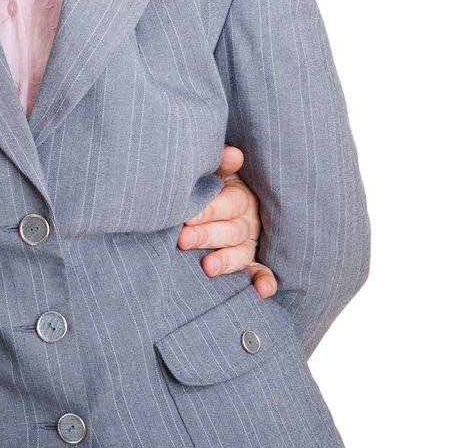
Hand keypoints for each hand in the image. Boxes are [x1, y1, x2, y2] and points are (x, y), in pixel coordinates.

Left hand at [178, 145, 277, 297]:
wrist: (232, 196)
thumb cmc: (215, 184)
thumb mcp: (219, 171)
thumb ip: (223, 163)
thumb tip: (234, 154)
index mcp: (241, 197)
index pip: (228, 203)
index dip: (209, 210)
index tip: (186, 216)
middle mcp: (249, 221)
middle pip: (231, 230)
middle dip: (206, 235)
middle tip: (182, 239)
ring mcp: (251, 243)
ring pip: (242, 253)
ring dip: (227, 260)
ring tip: (208, 268)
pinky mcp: (252, 262)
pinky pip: (261, 272)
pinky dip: (265, 282)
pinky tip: (262, 292)